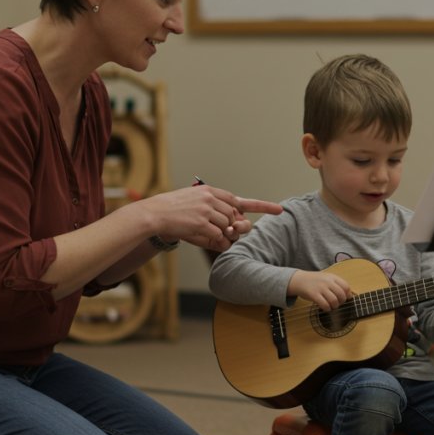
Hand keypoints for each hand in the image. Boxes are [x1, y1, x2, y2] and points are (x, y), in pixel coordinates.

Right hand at [145, 185, 281, 252]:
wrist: (154, 213)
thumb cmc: (173, 210)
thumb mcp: (194, 202)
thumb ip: (214, 211)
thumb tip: (231, 229)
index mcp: (211, 192)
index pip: (240, 201)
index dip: (262, 206)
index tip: (279, 210)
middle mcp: (212, 199)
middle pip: (235, 218)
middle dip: (231, 228)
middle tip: (217, 231)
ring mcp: (207, 211)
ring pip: (227, 229)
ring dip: (220, 236)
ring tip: (203, 233)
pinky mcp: (201, 223)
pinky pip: (218, 238)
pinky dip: (215, 242)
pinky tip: (203, 239)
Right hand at [287, 270, 350, 311]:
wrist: (299, 280)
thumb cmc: (314, 281)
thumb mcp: (326, 278)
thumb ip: (336, 284)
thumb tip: (349, 295)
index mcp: (332, 277)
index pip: (346, 286)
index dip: (348, 294)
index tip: (346, 298)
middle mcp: (327, 282)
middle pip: (341, 294)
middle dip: (341, 302)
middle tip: (338, 303)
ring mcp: (320, 288)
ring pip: (334, 301)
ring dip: (334, 306)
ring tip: (331, 306)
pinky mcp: (314, 295)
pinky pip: (325, 304)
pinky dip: (327, 308)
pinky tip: (325, 308)